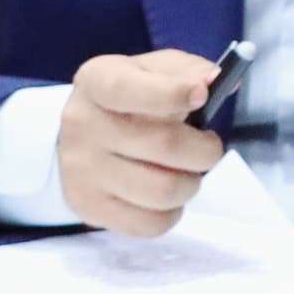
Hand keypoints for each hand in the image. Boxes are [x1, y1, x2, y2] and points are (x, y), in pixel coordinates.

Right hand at [56, 51, 226, 236]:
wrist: (85, 131)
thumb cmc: (134, 96)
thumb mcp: (157, 69)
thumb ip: (189, 70)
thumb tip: (213, 82)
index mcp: (97, 81)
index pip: (129, 90)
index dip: (172, 94)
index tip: (202, 96)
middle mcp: (81, 124)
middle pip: (163, 145)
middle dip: (205, 150)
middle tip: (209, 147)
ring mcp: (80, 169)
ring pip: (162, 191)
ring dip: (191, 184)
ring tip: (188, 172)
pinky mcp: (87, 206)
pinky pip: (149, 224)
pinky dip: (172, 212)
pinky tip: (168, 193)